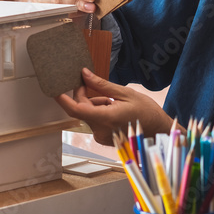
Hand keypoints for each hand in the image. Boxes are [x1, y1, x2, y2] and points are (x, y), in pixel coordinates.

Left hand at [56, 68, 173, 145]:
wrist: (159, 131)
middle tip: (92, 83)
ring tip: (114, 101)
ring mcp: (102, 136)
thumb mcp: (125, 93)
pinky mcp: (104, 138)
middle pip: (82, 110)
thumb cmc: (147, 113)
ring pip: (89, 115)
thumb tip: (85, 75)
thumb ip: (102, 85)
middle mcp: (101, 130)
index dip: (63, 99)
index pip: (76, 110)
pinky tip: (114, 109)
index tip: (55, 89)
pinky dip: (100, 112)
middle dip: (85, 96)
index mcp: (106, 118)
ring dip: (96, 104)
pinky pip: (95, 121)